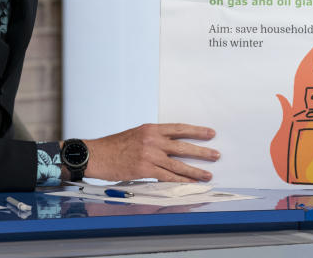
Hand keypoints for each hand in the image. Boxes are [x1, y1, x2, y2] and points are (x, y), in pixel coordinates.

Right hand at [83, 123, 219, 182]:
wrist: (96, 155)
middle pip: (183, 146)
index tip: (210, 133)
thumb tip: (167, 146)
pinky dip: (180, 180)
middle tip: (216, 155)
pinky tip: (190, 183)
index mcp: (151, 128)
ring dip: (195, 170)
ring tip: (208, 174)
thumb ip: (152, 139)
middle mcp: (152, 140)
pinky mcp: (145, 169)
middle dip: (202, 151)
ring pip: (178, 164)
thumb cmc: (113, 146)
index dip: (196, 131)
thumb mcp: (135, 134)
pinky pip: (167, 176)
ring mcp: (149, 155)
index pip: (179, 128)